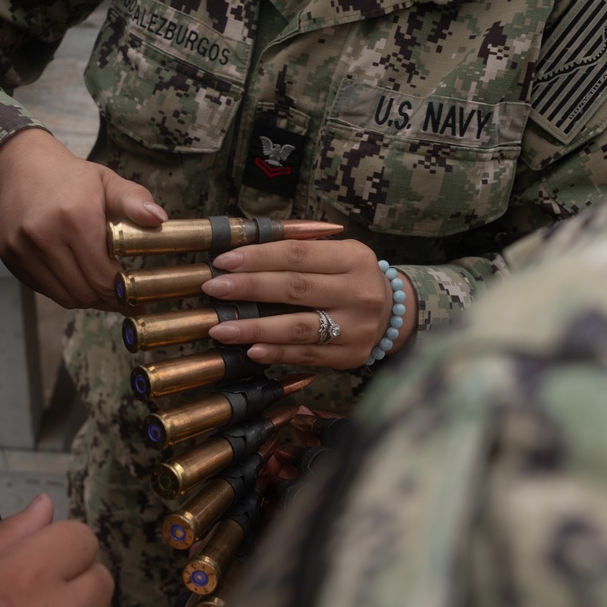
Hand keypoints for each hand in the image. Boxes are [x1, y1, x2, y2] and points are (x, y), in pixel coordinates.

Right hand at [0, 129, 165, 309]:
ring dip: (87, 299)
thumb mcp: (108, 181)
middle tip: (122, 298)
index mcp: (75, 217)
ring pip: (64, 297)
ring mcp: (23, 248)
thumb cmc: (72, 178)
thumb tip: (159, 218)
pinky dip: (64, 291)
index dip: (122, 291)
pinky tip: (77, 278)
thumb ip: (135, 200)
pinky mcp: (10, 257)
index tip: (135, 294)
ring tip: (101, 289)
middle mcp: (44, 235)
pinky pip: (44, 290)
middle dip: (107, 299)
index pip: (102, 276)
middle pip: (84, 292)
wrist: (21, 167)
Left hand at [201, 238, 416, 369]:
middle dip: (250, 288)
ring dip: (255, 328)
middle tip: (213, 289)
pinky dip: (276, 352)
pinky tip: (251, 349)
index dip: (258, 257)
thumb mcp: (335, 254)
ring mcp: (357, 327)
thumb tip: (238, 251)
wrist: (393, 314)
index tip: (223, 261)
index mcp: (354, 258)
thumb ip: (295, 250)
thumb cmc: (348, 278)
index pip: (297, 255)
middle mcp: (360, 292)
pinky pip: (306, 355)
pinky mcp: (351, 356)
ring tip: (221, 328)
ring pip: (298, 327)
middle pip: (295, 288)